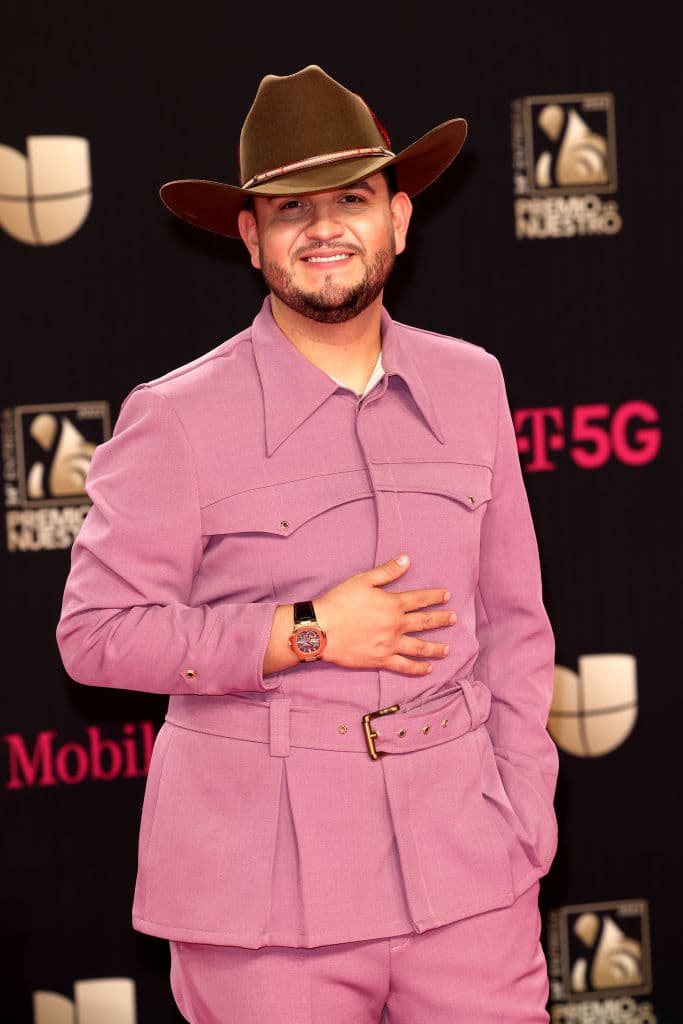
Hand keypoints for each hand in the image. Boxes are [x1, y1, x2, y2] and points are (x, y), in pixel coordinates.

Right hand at [315, 554, 455, 675]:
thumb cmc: (339, 602)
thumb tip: (407, 559)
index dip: (435, 597)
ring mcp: (390, 644)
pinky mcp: (380, 660)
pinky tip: (427, 669)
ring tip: (447, 649)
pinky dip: (418, 668)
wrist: (321, 629)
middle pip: (425, 623)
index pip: (420, 599)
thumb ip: (387, 571)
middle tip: (453, 618)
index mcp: (392, 604)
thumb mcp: (362, 580)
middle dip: (442, 620)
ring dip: (436, 648)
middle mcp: (396, 625)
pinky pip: (404, 666)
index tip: (446, 596)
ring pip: (420, 647)